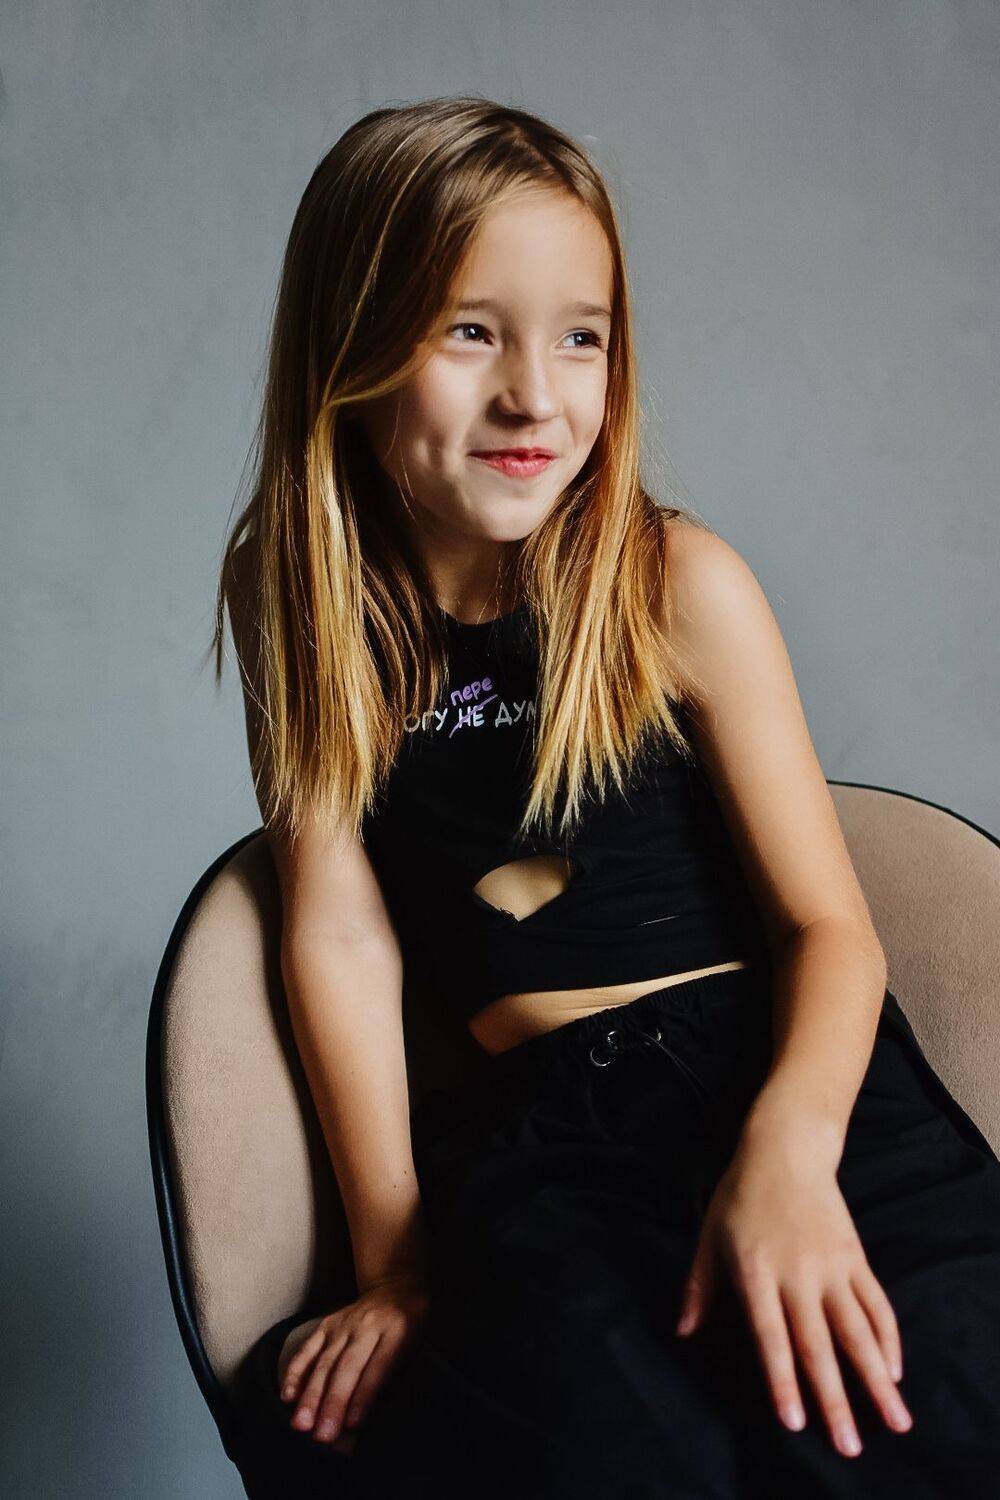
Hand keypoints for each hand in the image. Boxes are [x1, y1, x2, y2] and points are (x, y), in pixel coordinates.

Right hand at [278, 1271, 429, 1451]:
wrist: (394, 1288)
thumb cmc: (409, 1328)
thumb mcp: (415, 1348)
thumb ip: (394, 1377)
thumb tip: (370, 1418)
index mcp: (397, 1332)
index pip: (378, 1367)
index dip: (364, 1396)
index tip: (352, 1424)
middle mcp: (367, 1326)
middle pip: (347, 1367)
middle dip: (333, 1403)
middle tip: (323, 1435)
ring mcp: (344, 1324)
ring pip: (325, 1362)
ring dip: (311, 1395)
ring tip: (302, 1424)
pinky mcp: (327, 1324)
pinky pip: (308, 1349)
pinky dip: (296, 1372)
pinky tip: (287, 1396)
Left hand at [674, 1124, 912, 1457]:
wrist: (785, 1149)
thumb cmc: (739, 1196)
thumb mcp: (708, 1237)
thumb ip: (698, 1288)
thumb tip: (683, 1333)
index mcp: (756, 1272)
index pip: (771, 1336)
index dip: (783, 1380)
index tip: (795, 1421)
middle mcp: (798, 1274)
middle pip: (819, 1345)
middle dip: (835, 1399)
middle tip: (849, 1446)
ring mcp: (832, 1266)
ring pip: (858, 1331)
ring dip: (877, 1378)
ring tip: (895, 1418)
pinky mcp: (855, 1257)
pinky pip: (876, 1303)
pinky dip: (888, 1338)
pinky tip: (893, 1369)